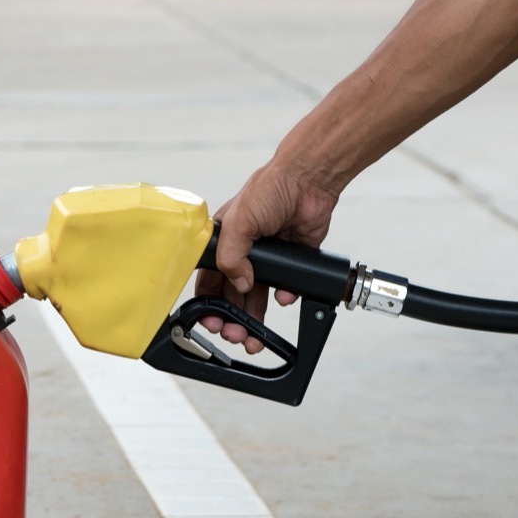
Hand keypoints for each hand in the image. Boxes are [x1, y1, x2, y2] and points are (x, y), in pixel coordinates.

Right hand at [195, 161, 339, 353]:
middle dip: (231, 318)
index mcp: (223, 242)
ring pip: (258, 297)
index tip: (211, 320)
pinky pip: (286, 287)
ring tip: (254, 336)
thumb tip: (241, 285)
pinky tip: (283, 297)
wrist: (309, 181)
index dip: (208, 302)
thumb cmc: (269, 189)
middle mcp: (243, 252)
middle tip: (234, 334)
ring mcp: (268, 258)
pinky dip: (285, 295)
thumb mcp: (238, 222)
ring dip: (255, 318)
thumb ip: (231, 257)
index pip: (209, 280)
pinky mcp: (292, 260)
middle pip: (232, 295)